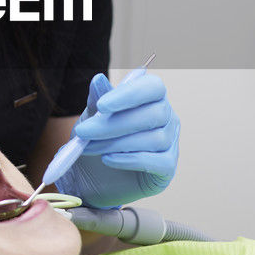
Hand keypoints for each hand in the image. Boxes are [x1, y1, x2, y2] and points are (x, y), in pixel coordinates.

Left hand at [55, 70, 179, 208]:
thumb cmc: (98, 138)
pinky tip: (108, 159)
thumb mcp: (92, 117)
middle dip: (114, 124)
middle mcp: (167, 117)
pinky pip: (155, 161)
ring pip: (153, 139)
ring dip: (115, 143)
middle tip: (84, 132)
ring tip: (90, 148)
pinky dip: (128, 160)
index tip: (102, 106)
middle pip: (152, 114)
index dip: (129, 95)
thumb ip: (97, 99)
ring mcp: (170, 142)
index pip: (153, 87)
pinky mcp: (167, 167)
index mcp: (152, 96)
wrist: (93, 176)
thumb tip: (98, 79)